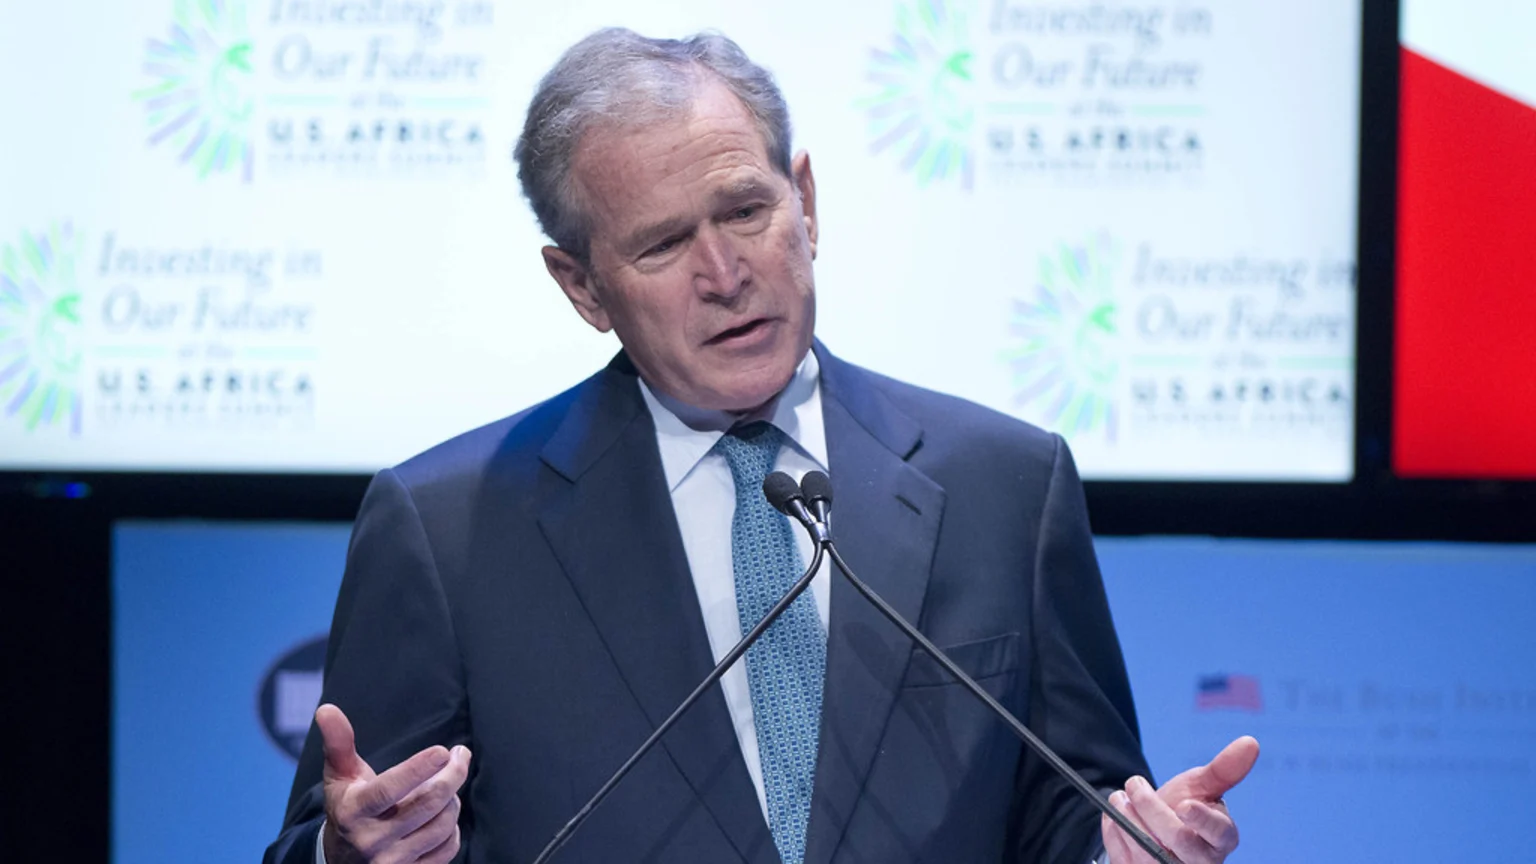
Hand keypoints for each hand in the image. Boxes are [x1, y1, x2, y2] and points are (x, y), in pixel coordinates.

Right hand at [316, 703, 471, 863]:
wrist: (340, 860)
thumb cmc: (346, 806)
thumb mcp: (338, 776)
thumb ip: (339, 743)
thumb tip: (326, 709)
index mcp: (353, 811)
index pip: (390, 789)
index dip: (419, 768)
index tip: (444, 750)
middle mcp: (372, 840)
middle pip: (428, 803)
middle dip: (452, 775)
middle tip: (461, 756)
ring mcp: (392, 863)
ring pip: (442, 825)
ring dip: (453, 800)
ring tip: (445, 786)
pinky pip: (448, 849)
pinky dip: (452, 828)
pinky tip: (443, 815)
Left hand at [1100, 736, 1258, 863]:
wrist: (1157, 830)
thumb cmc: (1185, 806)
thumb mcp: (1201, 786)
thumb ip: (1224, 769)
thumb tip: (1250, 741)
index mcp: (1221, 838)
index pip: (1218, 832)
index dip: (1202, 819)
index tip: (1183, 804)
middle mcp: (1202, 861)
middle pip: (1177, 840)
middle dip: (1151, 810)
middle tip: (1133, 784)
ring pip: (1148, 854)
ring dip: (1127, 822)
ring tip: (1118, 799)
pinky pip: (1125, 862)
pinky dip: (1115, 838)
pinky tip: (1113, 820)